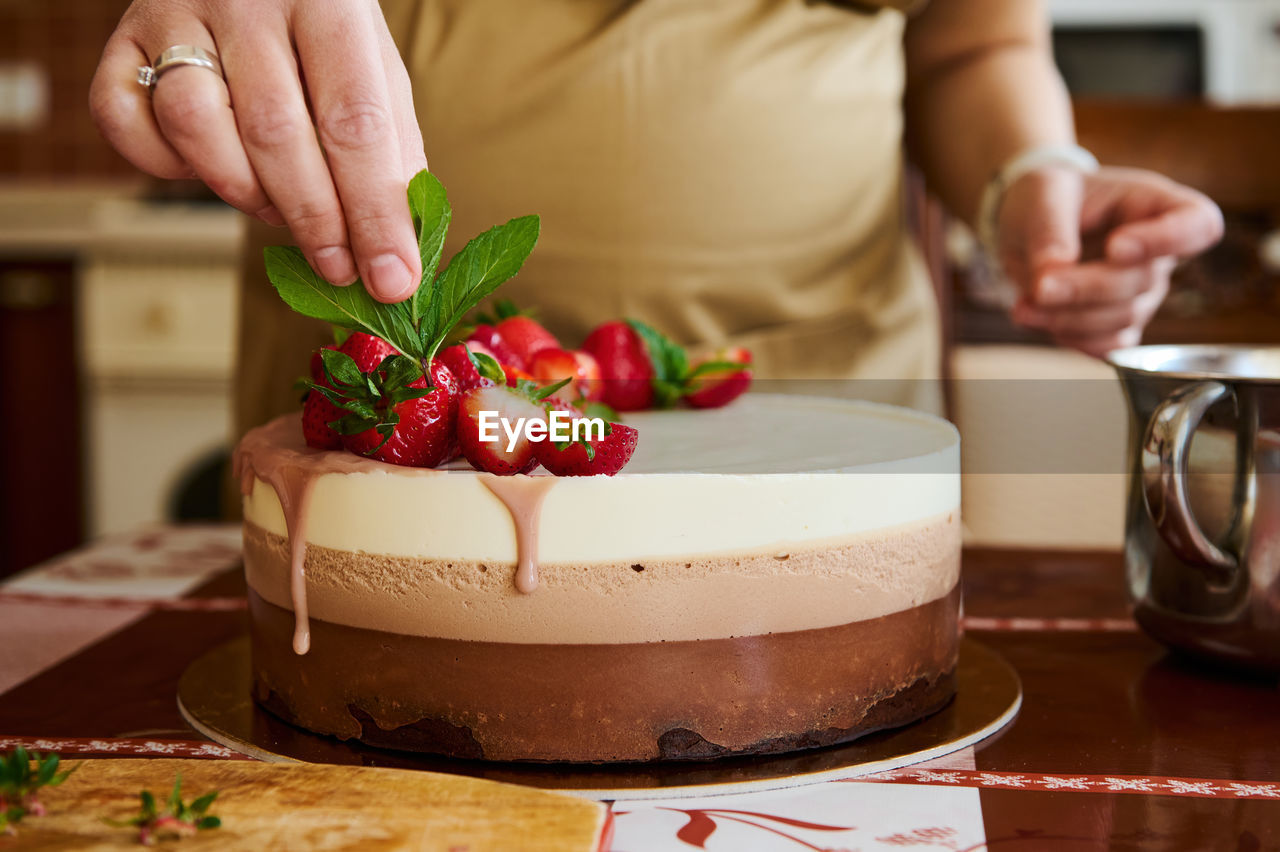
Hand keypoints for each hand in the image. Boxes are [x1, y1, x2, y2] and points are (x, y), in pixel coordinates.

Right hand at [90, 0, 426, 301]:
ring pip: (194, 126)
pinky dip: (164, 165)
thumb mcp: (374, 69)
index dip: (374, 213)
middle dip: (315, 221)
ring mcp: (175, 14)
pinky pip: (123, 120)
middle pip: (276, 132)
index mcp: (328, 1)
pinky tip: (206, 166)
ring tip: (277, 207)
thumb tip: (398, 251)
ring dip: (242, 192)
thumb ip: (391, 151)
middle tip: (339, 269)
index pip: (356, 122)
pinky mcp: (123, 40)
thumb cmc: (322, 31)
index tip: (392, 279)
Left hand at [996, 166, 1223, 356]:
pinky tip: (1037, 316)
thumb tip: (1051, 273)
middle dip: (1086, 289)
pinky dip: (1070, 338)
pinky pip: (1107, 346)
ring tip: (1026, 302)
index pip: (1199, 224)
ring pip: (1121, 319)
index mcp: (1154, 204)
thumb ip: (1049, 230)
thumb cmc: (1048, 197)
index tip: (1117, 247)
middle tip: (1040, 286)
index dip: (1170, 240)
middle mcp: (1157, 253)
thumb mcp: (1042, 193)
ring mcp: (1141, 293)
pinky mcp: (1117, 324)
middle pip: (1142, 282)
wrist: (1028, 225)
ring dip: (1068, 316)